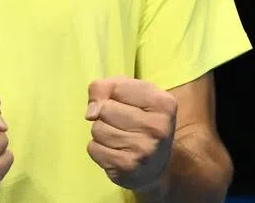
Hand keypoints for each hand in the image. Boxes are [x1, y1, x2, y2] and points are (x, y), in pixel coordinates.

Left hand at [85, 77, 176, 191]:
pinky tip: (114, 151)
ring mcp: (143, 149)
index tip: (124, 103)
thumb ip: (107, 87)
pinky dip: (98, 148)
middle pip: (105, 109)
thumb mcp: (132, 94)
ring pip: (97, 129)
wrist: (155, 166)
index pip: (116, 87)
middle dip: (105, 114)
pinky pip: (93, 148)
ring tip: (118, 137)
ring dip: (101, 132)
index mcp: (163, 103)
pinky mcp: (127, 166)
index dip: (112, 94)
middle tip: (122, 123)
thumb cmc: (142, 120)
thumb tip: (91, 113)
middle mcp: (157, 127)